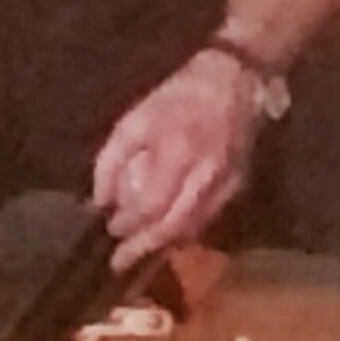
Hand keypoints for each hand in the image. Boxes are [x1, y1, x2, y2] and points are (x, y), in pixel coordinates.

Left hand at [90, 48, 259, 270]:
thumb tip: (100, 202)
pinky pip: (210, 218)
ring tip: (141, 250)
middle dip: (144, 248)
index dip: (128, 224)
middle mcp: (205, 175)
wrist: (236, 79)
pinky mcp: (239, 185)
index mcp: (177, 154)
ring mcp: (226, 183)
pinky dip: (187, 229)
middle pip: (173, 228)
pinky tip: (169, 230)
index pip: (149, 205)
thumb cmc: (179, 96)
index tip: (110, 230)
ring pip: (193, 228)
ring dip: (165, 243)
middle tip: (120, 262)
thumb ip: (112, 161)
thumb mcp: (135, 119)